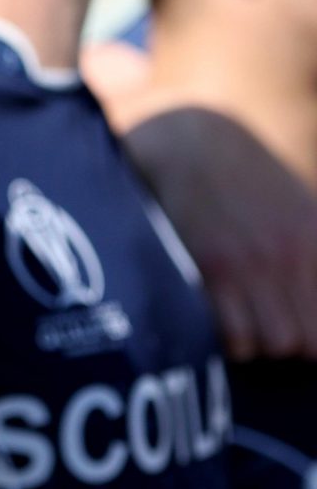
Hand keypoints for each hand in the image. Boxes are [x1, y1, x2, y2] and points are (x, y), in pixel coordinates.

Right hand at [126, 104, 316, 360]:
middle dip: (288, 341)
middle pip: (306, 343)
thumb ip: (312, 251)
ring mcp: (250, 266)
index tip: (296, 324)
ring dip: (256, 341)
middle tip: (264, 322)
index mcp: (315, 241)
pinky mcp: (209, 271)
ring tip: (239, 319)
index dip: (312, 332)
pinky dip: (227, 337)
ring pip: (273, 345)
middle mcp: (291, 257)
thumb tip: (309, 314)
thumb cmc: (241, 178)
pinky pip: (232, 337)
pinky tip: (215, 314)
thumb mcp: (297, 204)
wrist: (184, 143)